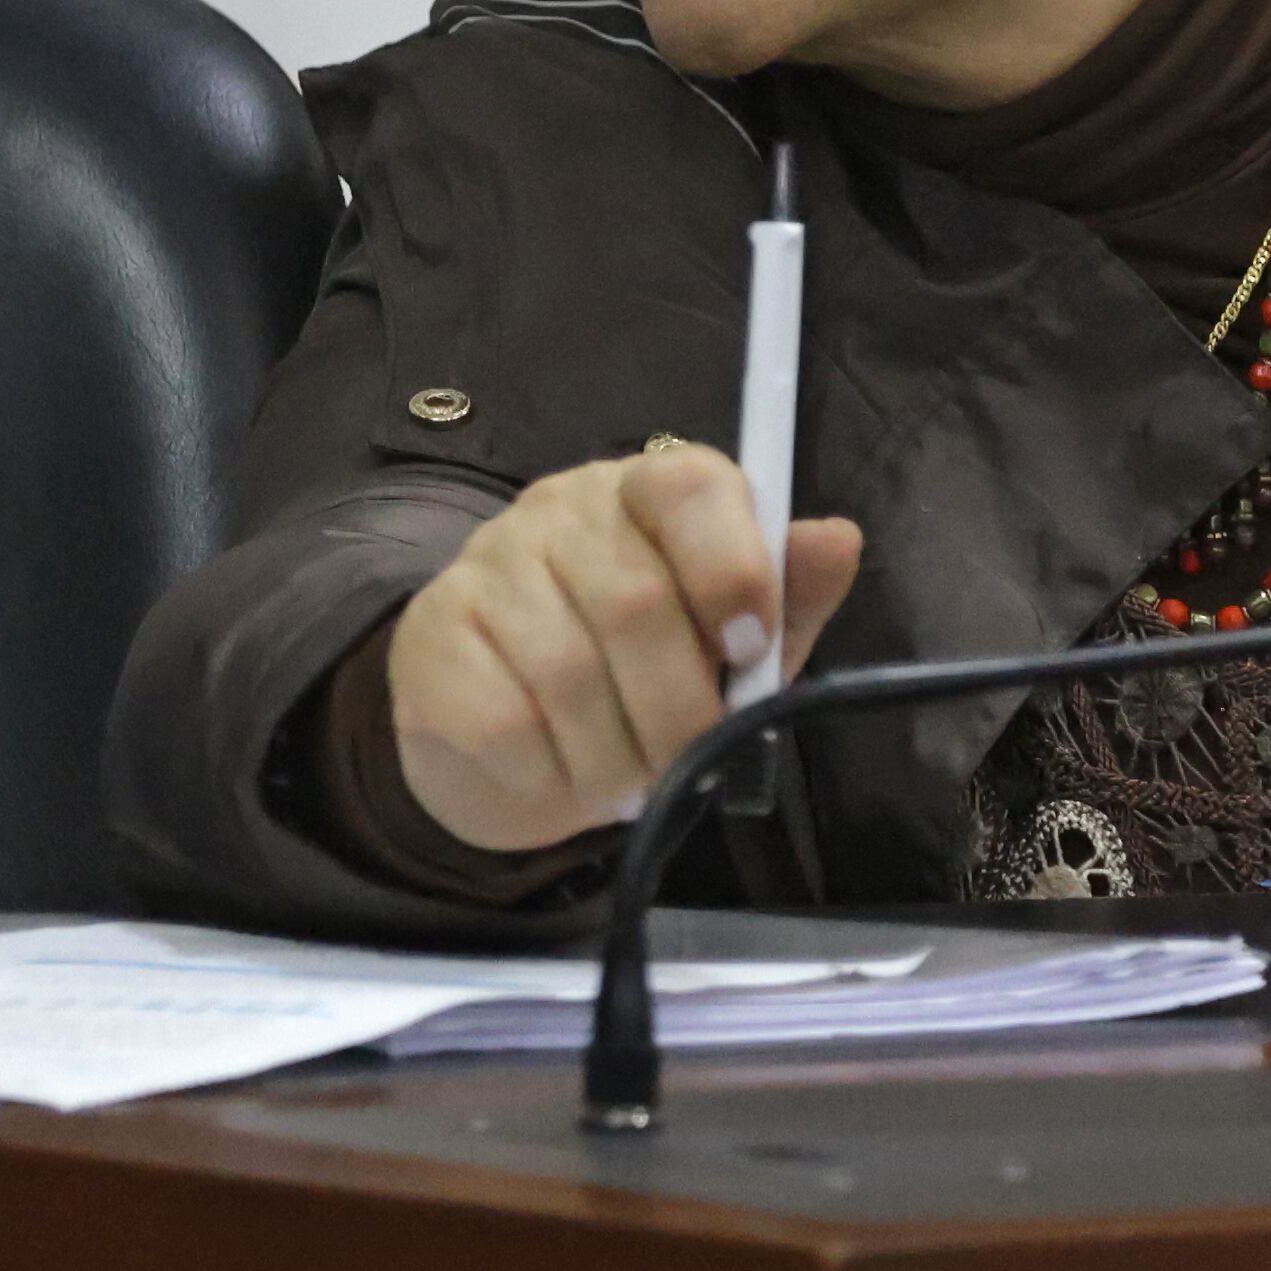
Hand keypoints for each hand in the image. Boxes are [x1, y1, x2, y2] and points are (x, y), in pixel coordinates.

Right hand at [384, 446, 864, 857]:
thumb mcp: (727, 644)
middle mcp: (561, 510)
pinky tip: (561, 775)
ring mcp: (486, 565)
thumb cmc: (639, 678)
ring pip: (568, 672)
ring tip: (630, 783)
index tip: (748, 650)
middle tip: (689, 768)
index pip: (688, 487)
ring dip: (618, 758)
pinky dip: (551, 774)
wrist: (506, 736)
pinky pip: (504, 720)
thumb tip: (838, 539)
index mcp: (646, 494)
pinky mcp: (433, 636)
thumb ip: (785, 597)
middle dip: (680, 712)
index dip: (730, 567)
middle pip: (635, 602)